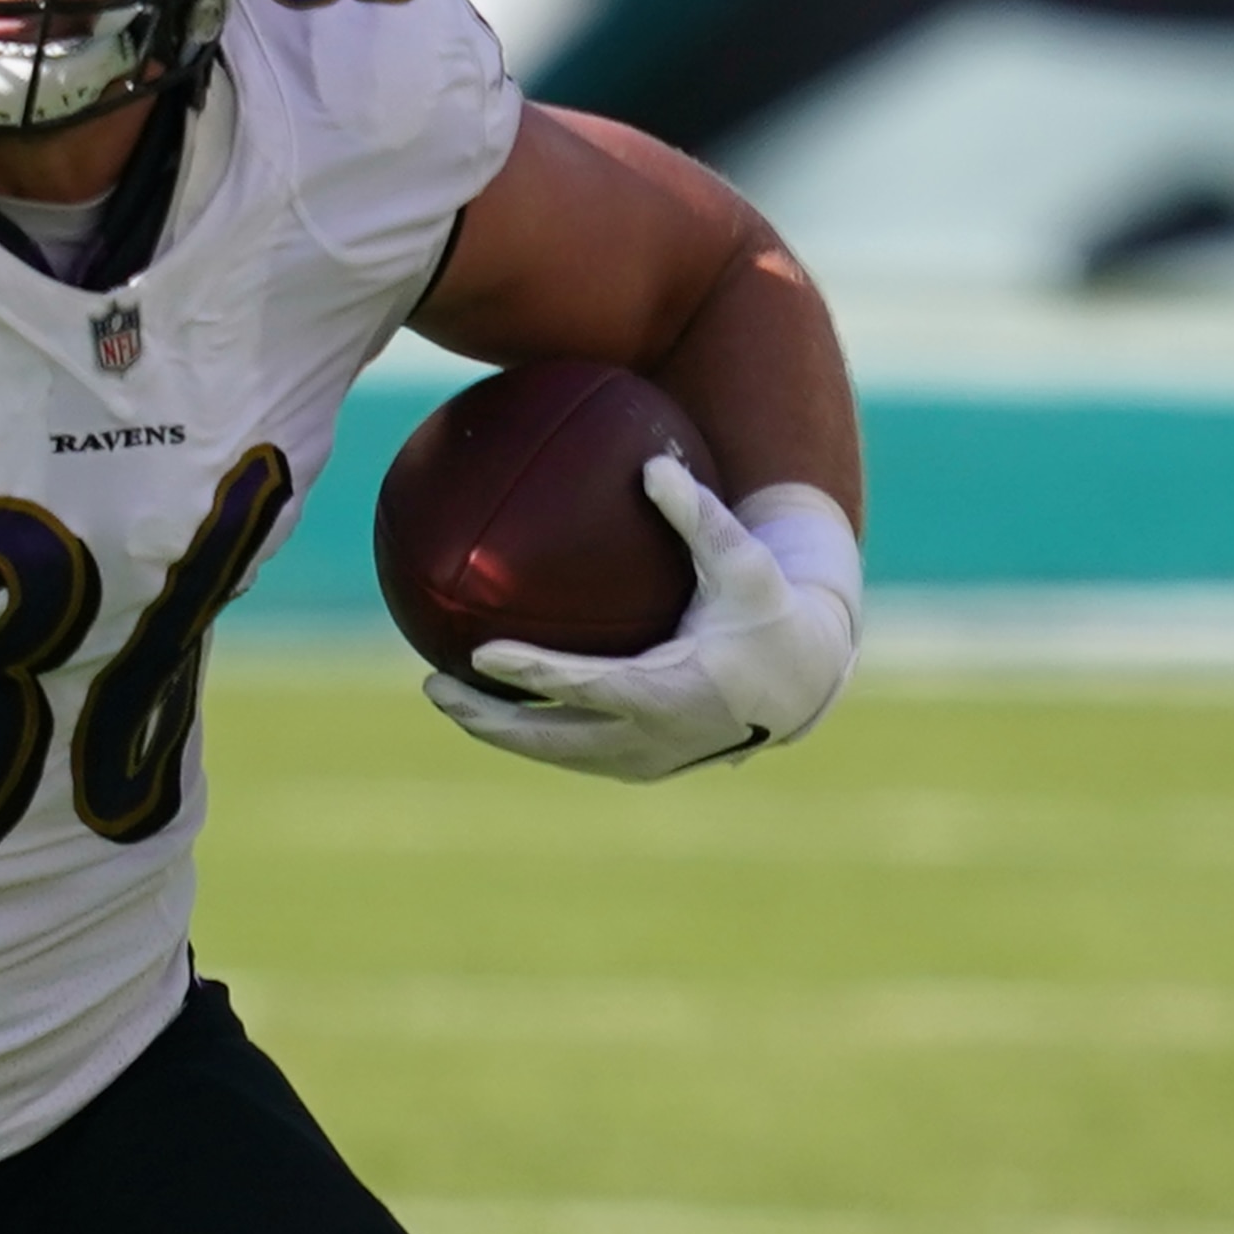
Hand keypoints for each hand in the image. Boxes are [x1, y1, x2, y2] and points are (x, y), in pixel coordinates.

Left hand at [422, 456, 860, 781]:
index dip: (534, 672)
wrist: (801, 685)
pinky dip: (528, 731)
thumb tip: (652, 464)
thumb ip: (699, 517)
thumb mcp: (745, 564)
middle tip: (433, 685)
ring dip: (497, 729)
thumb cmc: (768, 614)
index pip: (587, 687)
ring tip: (444, 693)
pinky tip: (489, 700)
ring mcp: (642, 763)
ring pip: (553, 753)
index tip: (481, 652)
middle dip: (486, 719)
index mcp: (672, 694)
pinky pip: (570, 751)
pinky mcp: (638, 769)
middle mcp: (651, 740)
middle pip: (551, 738)